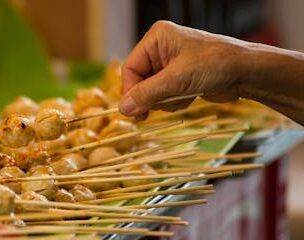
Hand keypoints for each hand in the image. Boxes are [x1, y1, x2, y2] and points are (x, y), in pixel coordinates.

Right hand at [119, 20, 247, 119]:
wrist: (247, 72)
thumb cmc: (214, 65)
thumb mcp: (176, 81)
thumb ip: (147, 94)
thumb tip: (123, 109)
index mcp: (157, 38)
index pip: (131, 68)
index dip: (131, 91)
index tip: (134, 111)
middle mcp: (161, 48)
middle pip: (140, 81)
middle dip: (151, 96)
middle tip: (155, 110)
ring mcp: (170, 63)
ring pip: (151, 91)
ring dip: (165, 100)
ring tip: (184, 96)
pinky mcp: (179, 77)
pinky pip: (164, 95)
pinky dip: (174, 101)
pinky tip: (191, 96)